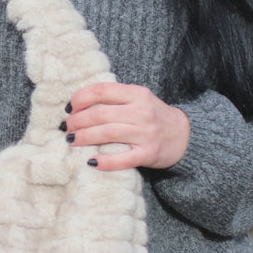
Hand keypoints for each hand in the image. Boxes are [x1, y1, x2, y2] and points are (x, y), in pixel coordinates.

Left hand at [63, 83, 190, 170]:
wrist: (185, 136)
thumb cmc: (154, 116)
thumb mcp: (139, 99)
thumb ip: (115, 98)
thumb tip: (79, 104)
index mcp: (137, 93)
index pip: (102, 90)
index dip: (80, 98)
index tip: (69, 107)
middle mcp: (141, 111)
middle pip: (100, 114)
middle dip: (78, 120)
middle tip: (66, 127)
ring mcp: (146, 133)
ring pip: (107, 133)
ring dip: (84, 137)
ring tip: (71, 140)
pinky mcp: (149, 153)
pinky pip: (123, 158)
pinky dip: (105, 161)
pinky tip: (91, 161)